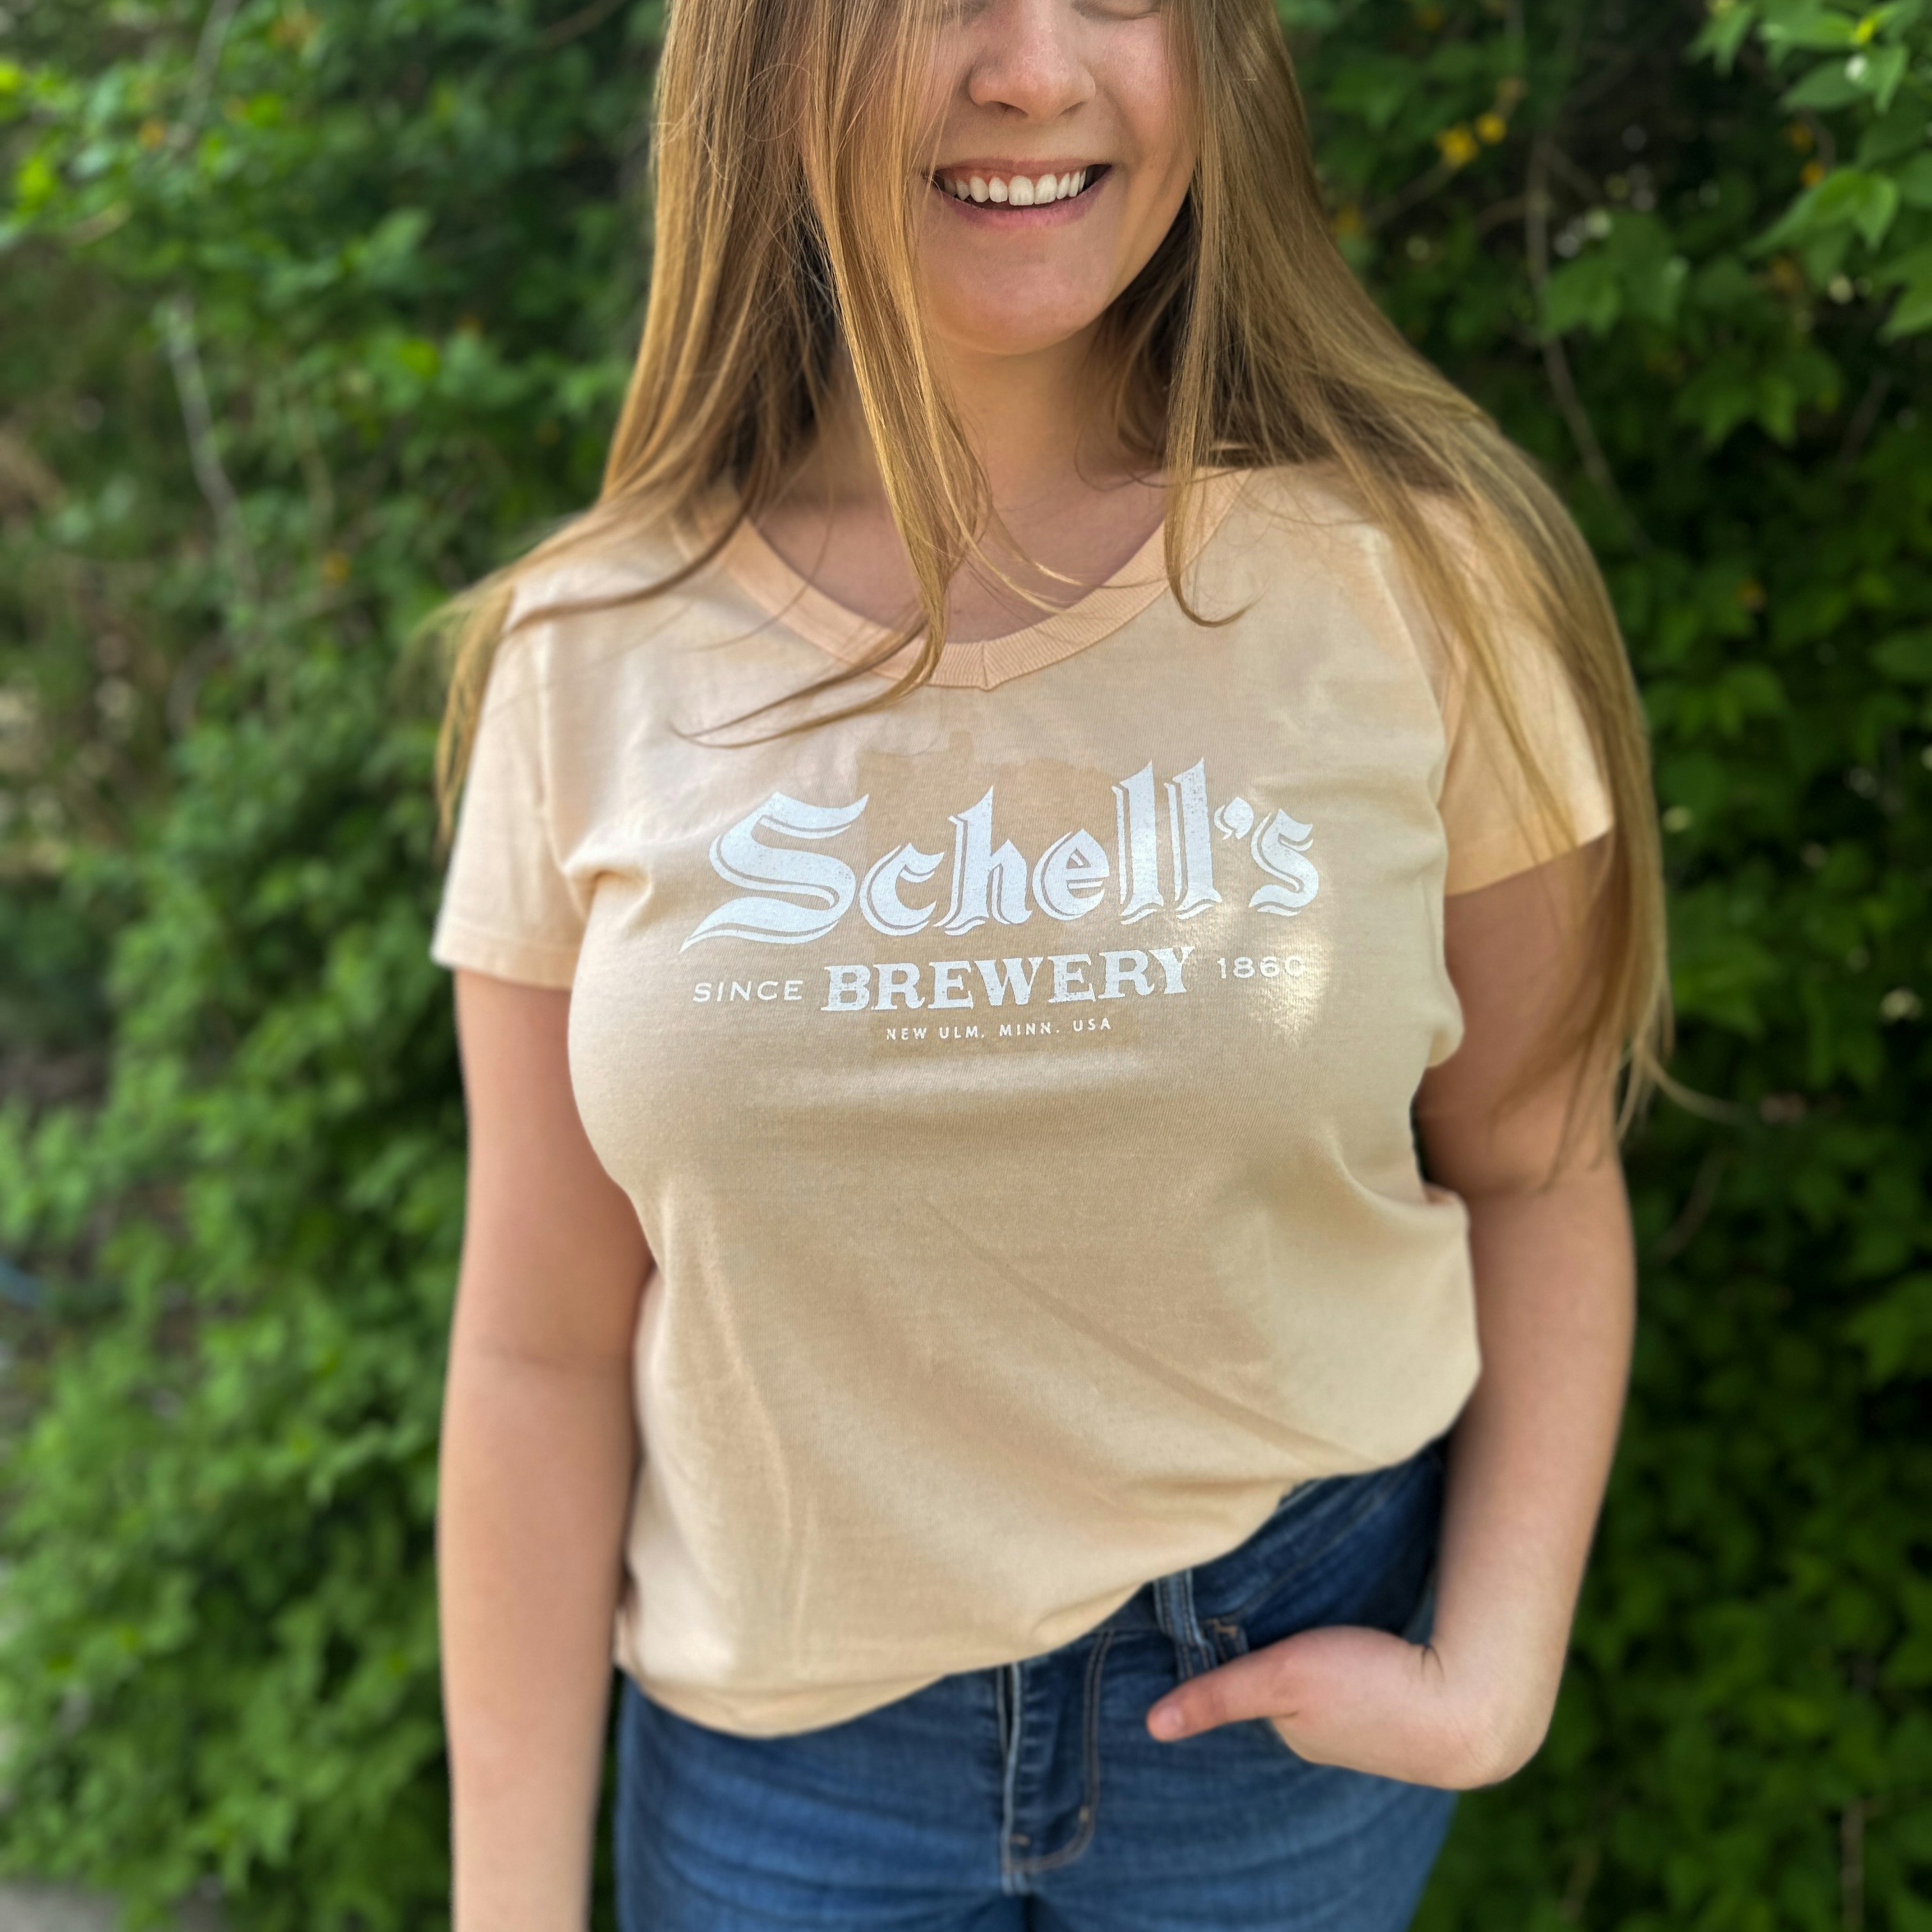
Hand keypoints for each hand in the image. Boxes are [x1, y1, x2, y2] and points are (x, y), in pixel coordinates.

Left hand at [1142, 1621, 1557, 1789]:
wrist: (1473, 1704)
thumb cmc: (1370, 1687)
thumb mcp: (1282, 1678)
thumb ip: (1218, 1695)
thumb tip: (1151, 1726)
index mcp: (1298, 1735)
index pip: (1257, 1689)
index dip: (1249, 1653)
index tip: (1246, 1616)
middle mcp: (1333, 1740)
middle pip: (1294, 1689)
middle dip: (1289, 1661)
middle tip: (1294, 1616)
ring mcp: (1377, 1727)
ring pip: (1335, 1685)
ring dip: (1333, 1662)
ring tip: (1337, 1631)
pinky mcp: (1416, 1704)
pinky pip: (1376, 1681)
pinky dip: (1370, 1664)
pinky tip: (1380, 1646)